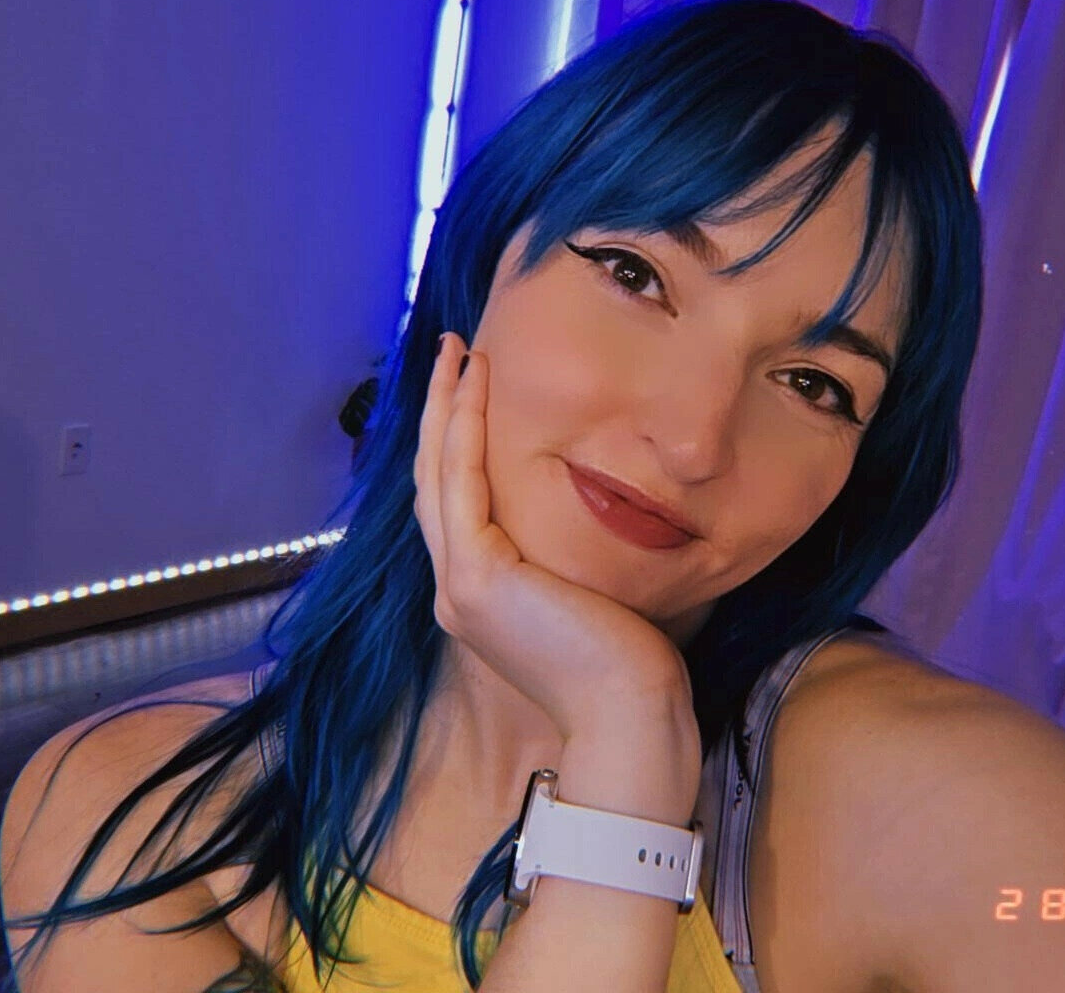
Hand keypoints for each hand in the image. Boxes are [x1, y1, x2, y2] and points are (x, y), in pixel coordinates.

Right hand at [413, 333, 697, 746]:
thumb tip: (598, 509)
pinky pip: (461, 486)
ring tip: (456, 351)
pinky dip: (463, 430)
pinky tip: (474, 386)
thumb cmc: (627, 664)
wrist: (629, 712)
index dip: (456, 443)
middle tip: (450, 351)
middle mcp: (458, 591)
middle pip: (435, 481)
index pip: (457, 505)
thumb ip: (569, 556)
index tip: (470, 388)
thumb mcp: (588, 594)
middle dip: (442, 411)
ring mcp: (460, 586)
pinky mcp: (478, 577)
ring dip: (446, 407)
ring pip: (438, 475)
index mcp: (482, 598)